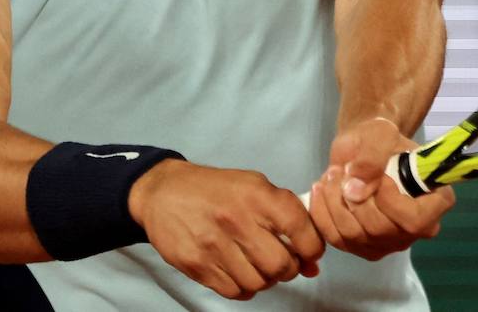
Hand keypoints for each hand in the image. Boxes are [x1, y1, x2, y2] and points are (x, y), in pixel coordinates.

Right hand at [129, 160, 323, 300]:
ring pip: (259, 283)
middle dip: (289, 268)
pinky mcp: (197, 265)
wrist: (164, 193)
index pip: (301, 228)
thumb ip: (287, 217)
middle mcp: (236, 220)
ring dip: (265, 279)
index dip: (312, 246)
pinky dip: (244, 287)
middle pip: (281, 265)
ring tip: (258, 264)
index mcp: (256, 195)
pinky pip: (235, 292)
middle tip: (283, 261)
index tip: (309, 251)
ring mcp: (214, 245)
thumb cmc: (215, 190)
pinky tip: (239, 270)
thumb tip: (312, 261)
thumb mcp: (254, 186)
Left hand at [307, 117, 455, 260]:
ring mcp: (389, 242)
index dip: (390, 201)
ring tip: (331, 175)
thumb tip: (355, 190)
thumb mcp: (381, 133)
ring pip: (353, 235)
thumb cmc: (380, 138)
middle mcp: (416, 230)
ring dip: (334, 203)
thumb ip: (372, 157)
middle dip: (354, 197)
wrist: (361, 147)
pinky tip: (320, 190)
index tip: (378, 176)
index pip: (415, 220)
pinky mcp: (362, 247)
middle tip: (343, 170)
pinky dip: (322, 213)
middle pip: (379, 229)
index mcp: (435, 202)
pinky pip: (336, 239)